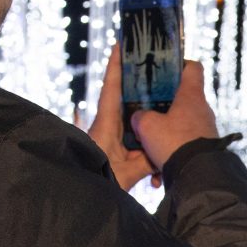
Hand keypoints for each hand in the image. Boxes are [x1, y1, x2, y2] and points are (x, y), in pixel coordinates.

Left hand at [88, 43, 156, 190]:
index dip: (115, 66)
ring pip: (132, 122)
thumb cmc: (98, 184)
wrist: (82, 203)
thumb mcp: (127, 173)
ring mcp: (109, 139)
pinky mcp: (113, 152)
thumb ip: (146, 160)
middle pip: (123, 100)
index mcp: (104, 126)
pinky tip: (158, 156)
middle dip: (137, 85)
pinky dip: (146, 143)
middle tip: (153, 66)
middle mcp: (106, 128)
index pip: (111, 90)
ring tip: (164, 102)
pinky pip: (132, 141)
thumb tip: (163, 151)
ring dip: (146, 117)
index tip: (119, 44)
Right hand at [130, 60, 218, 170]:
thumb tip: (139, 117)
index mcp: (191, 95)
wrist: (197, 175)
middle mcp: (202, 110)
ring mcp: (206, 129)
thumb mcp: (146, 125)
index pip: (193, 67)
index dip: (180, 64)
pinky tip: (159, 168)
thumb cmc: (174, 143)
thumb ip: (140, 116)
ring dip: (165, 133)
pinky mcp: (205, 147)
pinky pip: (185, 144)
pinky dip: (172, 152)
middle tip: (147, 110)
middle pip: (183, 97)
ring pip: (182, 124)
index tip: (167, 69)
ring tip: (149, 145)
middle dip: (164, 105)